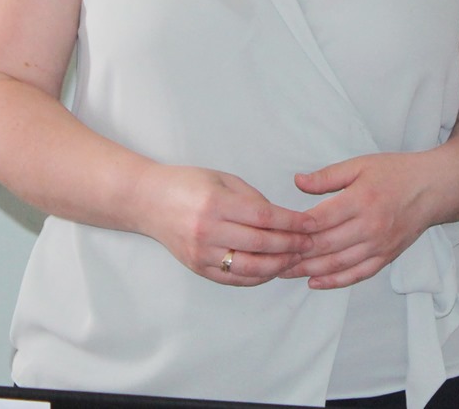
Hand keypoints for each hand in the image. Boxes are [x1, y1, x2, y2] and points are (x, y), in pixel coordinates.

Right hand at [142, 165, 316, 286]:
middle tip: (310, 243)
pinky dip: (257, 277)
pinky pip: (234, 279)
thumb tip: (282, 219)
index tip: (310, 223)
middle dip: (291, 244)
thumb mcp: (221, 178)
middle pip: (261, 243)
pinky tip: (272, 270)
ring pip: (250, 268)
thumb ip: (251, 198)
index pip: (263, 216)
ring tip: (294, 259)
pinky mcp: (198, 268)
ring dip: (278, 266)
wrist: (148, 201)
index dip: (291, 222)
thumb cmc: (187, 184)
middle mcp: (208, 230)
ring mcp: (202, 253)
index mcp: (216, 202)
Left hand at [280, 152, 437, 289]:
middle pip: (326, 245)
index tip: (276, 231)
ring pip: (338, 264)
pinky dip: (335, 281)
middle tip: (271, 257)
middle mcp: (370, 226)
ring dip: (309, 270)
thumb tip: (297, 182)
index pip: (321, 219)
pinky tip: (315, 282)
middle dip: (296, 254)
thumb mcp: (360, 165)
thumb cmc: (395, 172)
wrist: (433, 189)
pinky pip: (358, 274)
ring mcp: (379, 245)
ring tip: (285, 272)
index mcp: (361, 200)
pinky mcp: (386, 256)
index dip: (296, 228)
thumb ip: (327, 176)